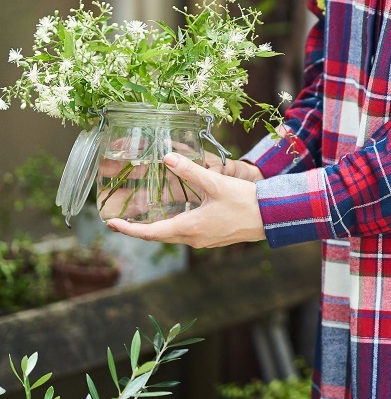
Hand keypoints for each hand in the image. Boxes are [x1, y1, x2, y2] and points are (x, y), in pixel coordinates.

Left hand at [106, 152, 265, 248]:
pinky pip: (187, 233)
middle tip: (121, 220)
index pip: (151, 233)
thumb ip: (190, 171)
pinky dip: (174, 225)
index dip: (129, 229)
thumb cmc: (244, 202)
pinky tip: (177, 214)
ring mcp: (204, 240)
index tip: (111, 224)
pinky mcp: (214, 236)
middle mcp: (194, 238)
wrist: (271, 217)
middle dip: (139, 229)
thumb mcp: (215, 184)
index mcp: (190, 228)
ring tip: (143, 217)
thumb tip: (167, 158)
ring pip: (174, 234)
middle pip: (160, 235)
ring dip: (157, 227)